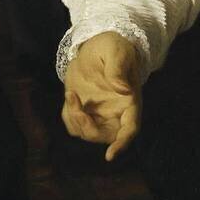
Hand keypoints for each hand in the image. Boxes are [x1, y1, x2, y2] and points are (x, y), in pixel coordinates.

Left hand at [61, 31, 142, 161]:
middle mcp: (115, 112)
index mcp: (129, 101)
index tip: (110, 155)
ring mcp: (98, 112)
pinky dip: (69, 116)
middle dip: (89, 128)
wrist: (96, 44)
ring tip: (71, 94)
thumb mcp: (116, 51)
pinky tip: (70, 95)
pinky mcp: (83, 108)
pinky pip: (74, 124)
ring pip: (87, 132)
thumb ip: (118, 69)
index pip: (130, 128)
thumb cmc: (113, 46)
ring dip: (76, 120)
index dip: (122, 144)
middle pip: (106, 136)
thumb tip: (123, 89)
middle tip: (76, 106)